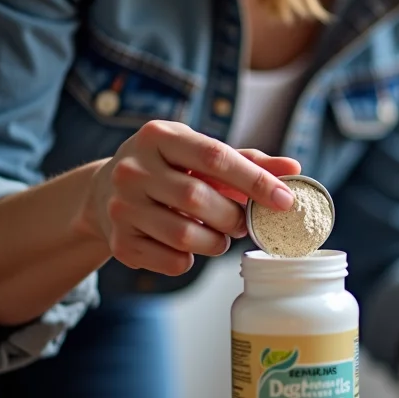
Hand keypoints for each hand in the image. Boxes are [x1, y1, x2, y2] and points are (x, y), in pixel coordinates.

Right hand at [84, 120, 301, 275]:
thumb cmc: (169, 169)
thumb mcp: (201, 155)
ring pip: (185, 236)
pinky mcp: (119, 241)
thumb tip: (294, 168)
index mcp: (159, 136)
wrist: (104, 192)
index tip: (286, 200)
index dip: (255, 181)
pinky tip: (190, 246)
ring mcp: (120, 206)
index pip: (215, 157)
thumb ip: (248, 162)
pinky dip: (192, 259)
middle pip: (199, 200)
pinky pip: (172, 261)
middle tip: (243, 222)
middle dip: (233, 217)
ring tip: (220, 235)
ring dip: (217, 242)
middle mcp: (132, 169)